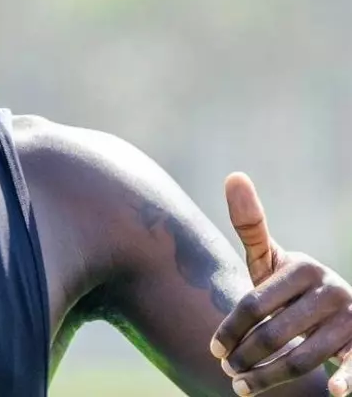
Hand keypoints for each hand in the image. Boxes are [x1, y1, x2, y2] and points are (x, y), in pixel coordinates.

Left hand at [210, 172, 351, 395]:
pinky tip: (333, 393)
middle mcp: (332, 290)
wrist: (333, 308)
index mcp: (304, 267)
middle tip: (226, 371)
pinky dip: (348, 380)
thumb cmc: (289, 286)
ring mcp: (351, 318)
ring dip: (271, 377)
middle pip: (276, 332)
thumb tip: (233, 175)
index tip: (213, 349)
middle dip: (247, 356)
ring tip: (242, 388)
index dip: (230, 328)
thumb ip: (249, 223)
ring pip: (304, 356)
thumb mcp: (269, 258)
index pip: (254, 303)